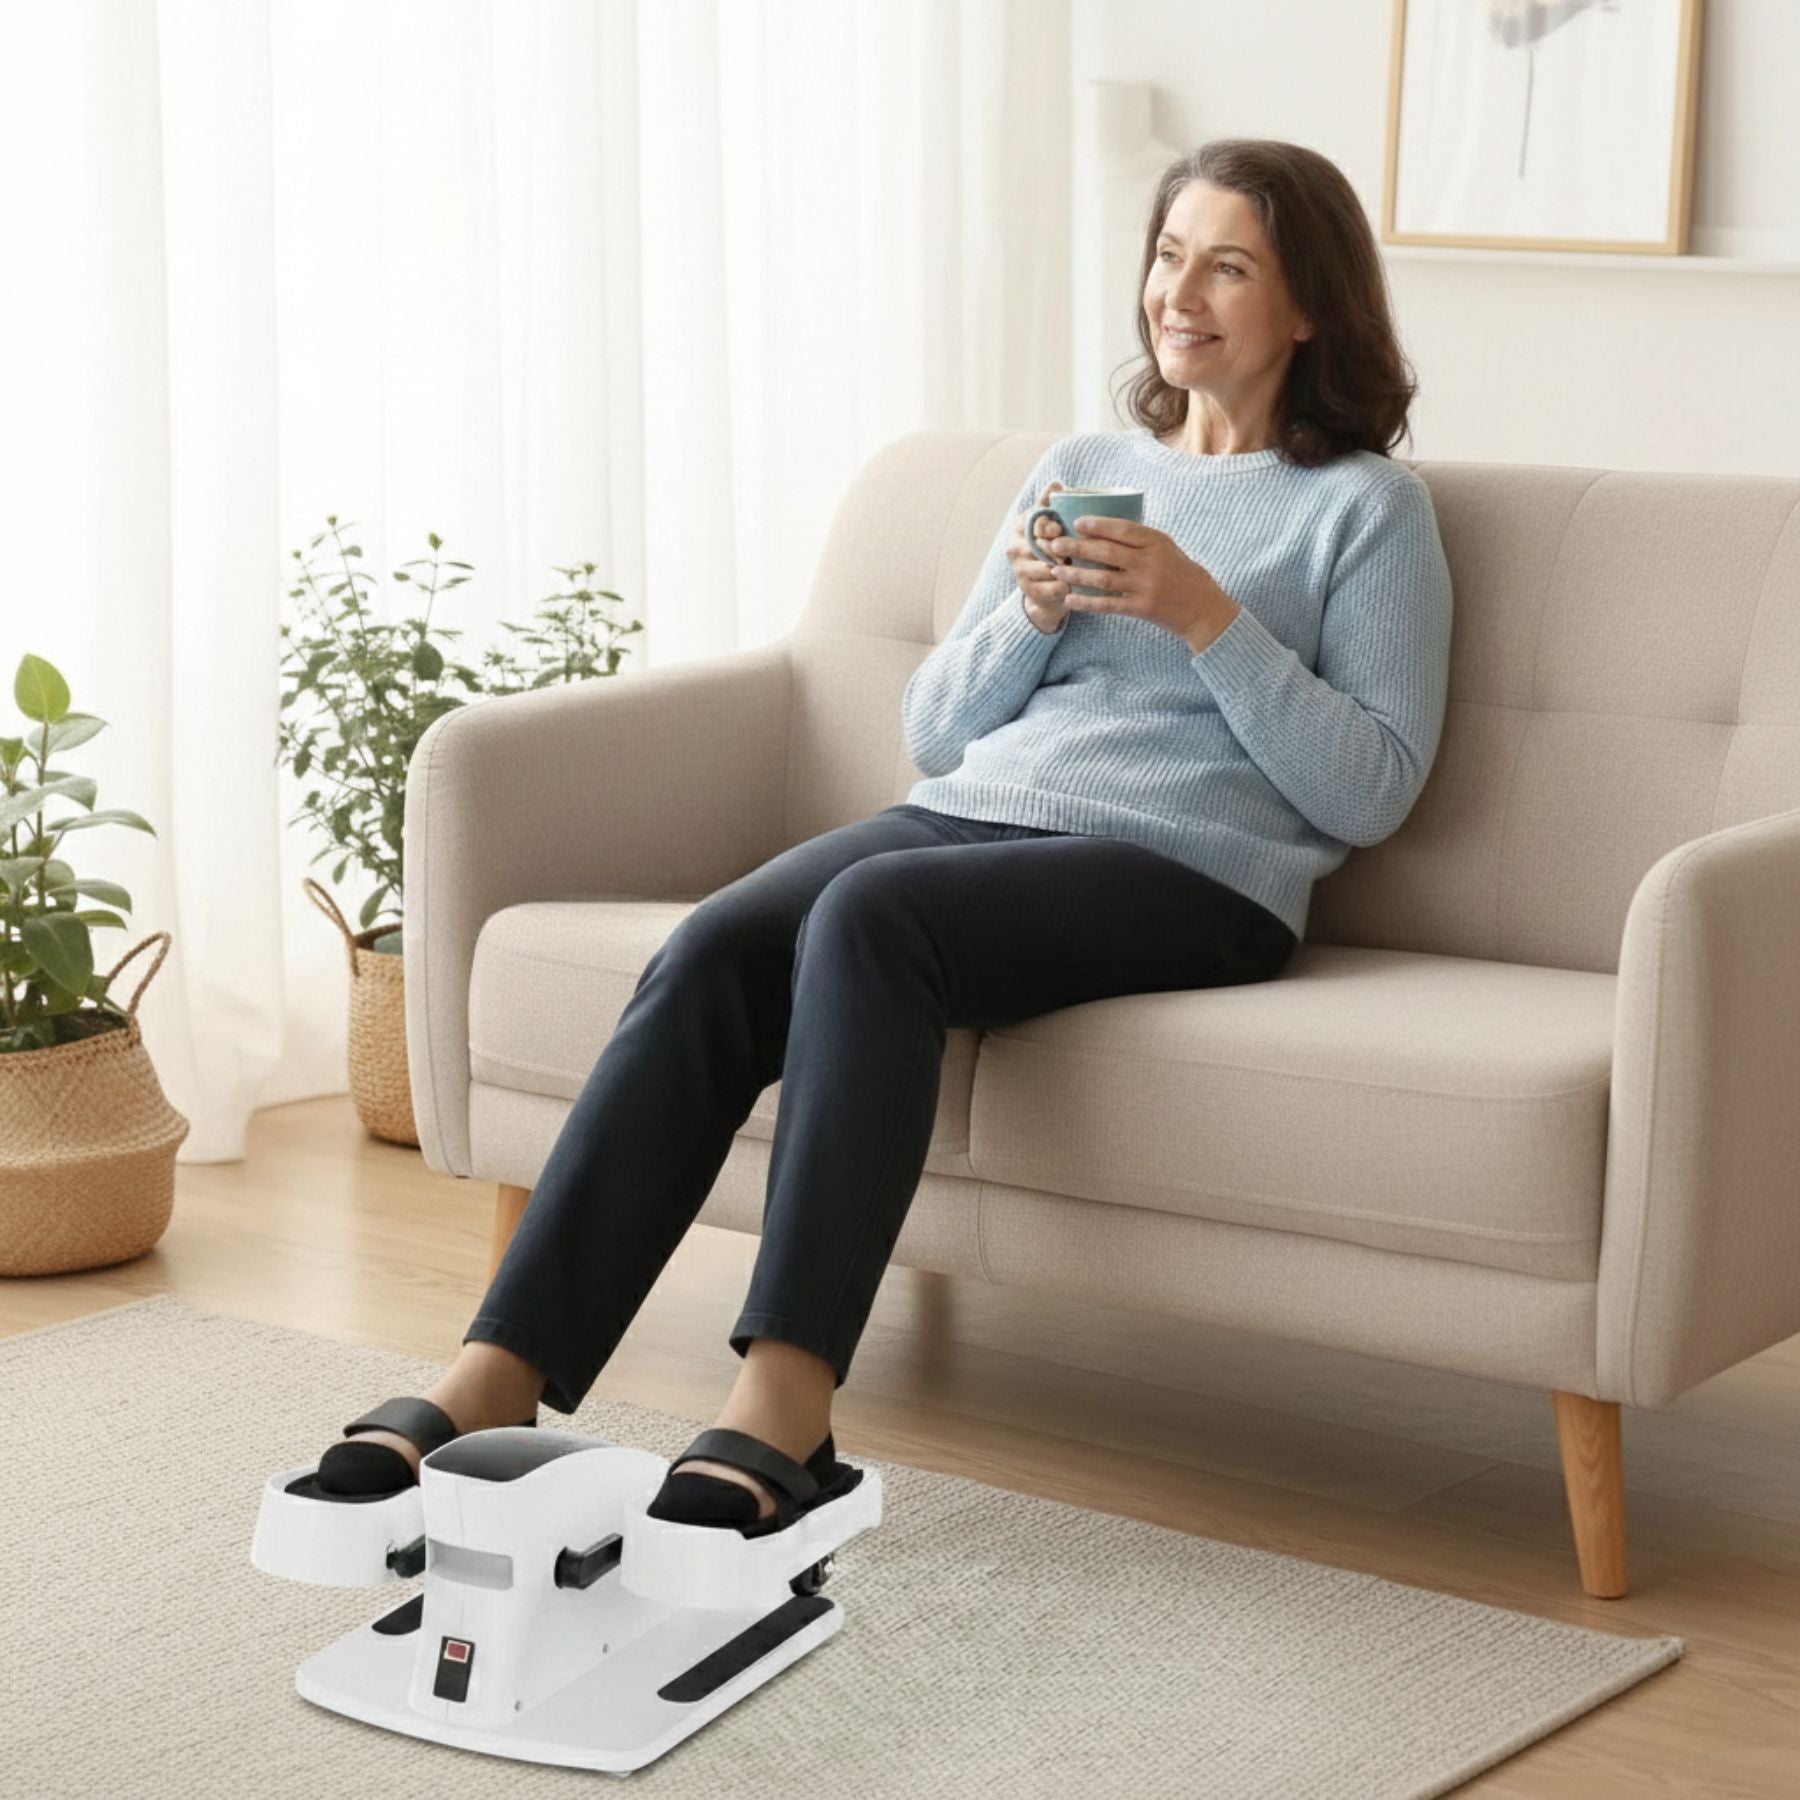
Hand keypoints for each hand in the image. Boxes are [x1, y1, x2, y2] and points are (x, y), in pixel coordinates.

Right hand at [1005, 482, 1071, 629]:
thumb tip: (1056, 483)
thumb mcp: (1051, 523)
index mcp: (1021, 526)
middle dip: (1053, 548)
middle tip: (1068, 551)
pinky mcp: (1028, 590)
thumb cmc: (1052, 545)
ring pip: (1041, 568)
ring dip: (1058, 569)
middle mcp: (1015, 547)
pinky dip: (1059, 587)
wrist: (1046, 584)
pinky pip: (1046, 589)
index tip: (1057, 528)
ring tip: (1073, 569)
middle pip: (1035, 545)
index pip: (1031, 522)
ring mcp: (1020, 570)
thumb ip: (1052, 504)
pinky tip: (1071, 586)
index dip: (1044, 525)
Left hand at [1045, 515, 1238, 651]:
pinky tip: (1069, 599)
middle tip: (1055, 544)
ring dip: (1076, 574)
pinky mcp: (1141, 608)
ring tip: (1056, 570)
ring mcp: (1145, 586)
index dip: (1098, 525)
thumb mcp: (1167, 549)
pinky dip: (1086, 602)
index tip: (1076, 523)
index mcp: (1157, 542)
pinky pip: (1108, 604)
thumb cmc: (1182, 574)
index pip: (1122, 529)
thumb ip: (1141, 541)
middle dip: (1077, 547)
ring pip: (1103, 578)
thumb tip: (1105, 528)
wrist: (1202, 608)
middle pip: (1107, 552)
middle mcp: (1151, 562)